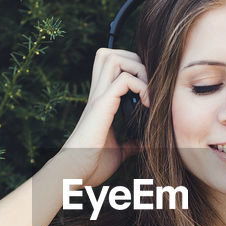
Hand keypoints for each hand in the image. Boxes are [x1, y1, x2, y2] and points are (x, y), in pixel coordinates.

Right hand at [57, 47, 148, 186]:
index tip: (148, 89)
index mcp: (102, 101)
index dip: (131, 66)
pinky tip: (148, 105)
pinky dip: (141, 86)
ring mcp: (98, 97)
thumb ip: (130, 144)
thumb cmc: (93, 164)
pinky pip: (124, 79)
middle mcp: (98, 94)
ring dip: (137, 68)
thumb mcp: (119, 151)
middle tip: (148, 84)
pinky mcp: (101, 106)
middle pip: (109, 53)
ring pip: (114, 57)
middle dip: (134, 59)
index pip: (112, 65)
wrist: (76, 173)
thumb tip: (145, 144)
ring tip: (148, 91)